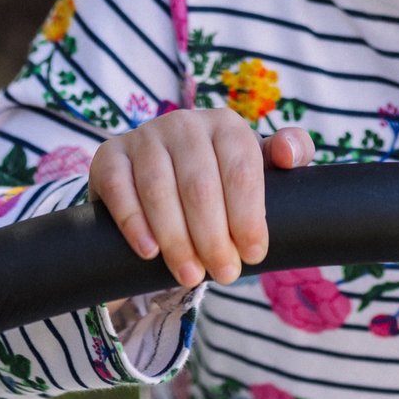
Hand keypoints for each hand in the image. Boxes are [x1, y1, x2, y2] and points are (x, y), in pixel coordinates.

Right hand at [90, 109, 314, 287]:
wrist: (161, 182)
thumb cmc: (221, 181)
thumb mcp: (258, 168)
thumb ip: (290, 154)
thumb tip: (289, 156)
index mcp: (225, 125)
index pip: (241, 168)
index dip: (248, 214)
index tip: (254, 254)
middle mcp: (183, 123)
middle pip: (199, 184)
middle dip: (213, 236)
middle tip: (224, 274)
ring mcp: (143, 137)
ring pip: (158, 189)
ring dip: (176, 238)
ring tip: (191, 275)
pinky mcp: (109, 157)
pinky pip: (118, 188)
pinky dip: (134, 222)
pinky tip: (149, 251)